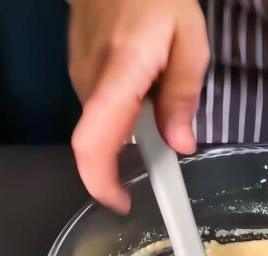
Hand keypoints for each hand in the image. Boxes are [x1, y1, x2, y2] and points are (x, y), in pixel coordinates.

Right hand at [68, 0, 209, 211]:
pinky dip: (121, 113)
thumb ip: (183, 94)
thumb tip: (180, 145)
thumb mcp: (189, 39)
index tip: (122, 204)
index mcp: (118, 75)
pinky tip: (143, 90)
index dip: (102, 183)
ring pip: (102, 126)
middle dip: (128, 160)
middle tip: (162, 154)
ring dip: (128, 132)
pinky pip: (100, 107)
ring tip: (157, 105)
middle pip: (100, 142)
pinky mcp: (78, 70)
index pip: (93, 144)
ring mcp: (78, 74)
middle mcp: (89, 80)